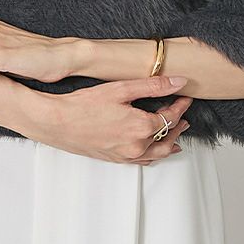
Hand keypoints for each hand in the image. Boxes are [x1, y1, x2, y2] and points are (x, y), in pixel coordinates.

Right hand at [29, 75, 193, 164]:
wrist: (58, 123)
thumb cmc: (84, 105)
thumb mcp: (121, 88)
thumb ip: (153, 85)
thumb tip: (177, 82)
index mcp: (141, 127)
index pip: (171, 117)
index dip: (180, 105)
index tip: (184, 96)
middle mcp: (137, 145)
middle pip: (167, 136)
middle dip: (178, 124)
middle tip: (183, 113)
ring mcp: (126, 155)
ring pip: (158, 152)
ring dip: (170, 141)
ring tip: (177, 134)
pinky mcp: (116, 159)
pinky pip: (144, 160)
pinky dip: (155, 154)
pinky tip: (154, 149)